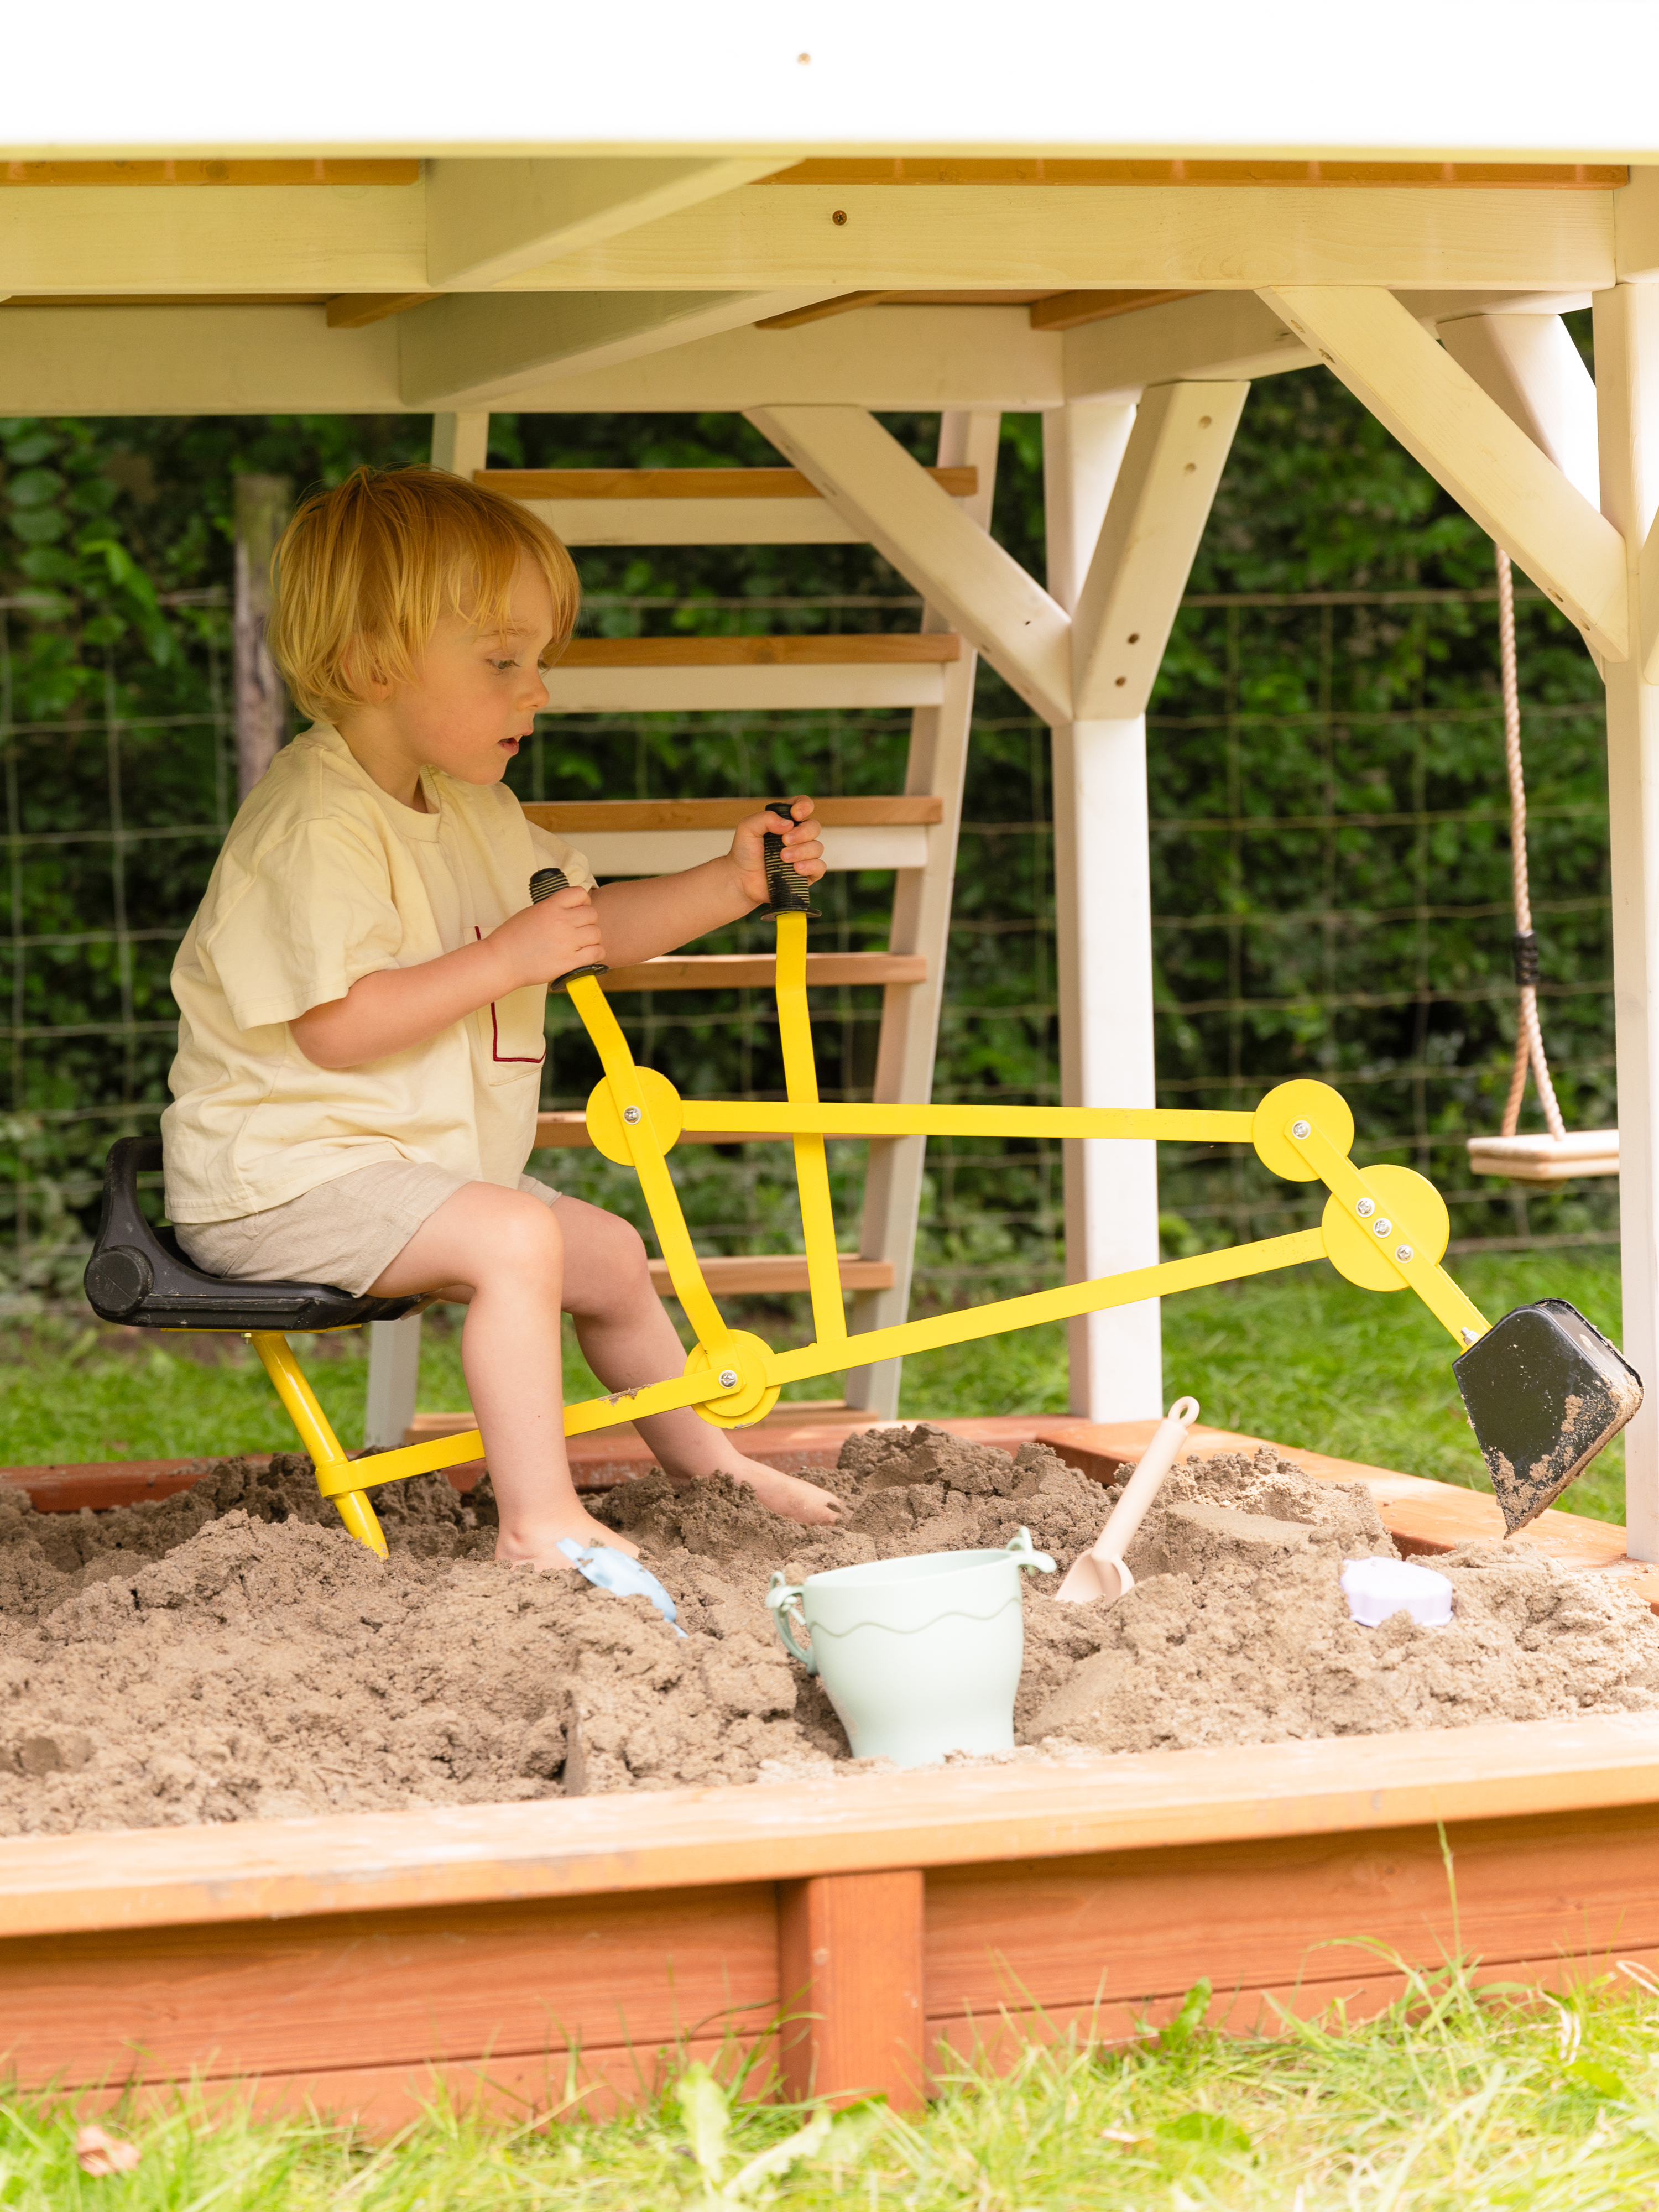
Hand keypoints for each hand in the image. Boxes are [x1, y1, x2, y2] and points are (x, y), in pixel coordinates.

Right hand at [490, 884, 606, 987]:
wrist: (501, 961)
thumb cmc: (512, 939)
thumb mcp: (531, 913)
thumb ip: (553, 909)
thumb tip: (572, 910)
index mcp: (550, 906)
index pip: (580, 893)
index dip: (583, 902)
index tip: (578, 911)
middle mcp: (561, 921)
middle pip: (592, 914)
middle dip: (588, 922)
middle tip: (578, 931)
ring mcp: (566, 941)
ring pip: (596, 933)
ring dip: (591, 939)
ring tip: (580, 945)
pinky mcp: (569, 961)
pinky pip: (597, 953)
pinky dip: (595, 954)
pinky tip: (585, 956)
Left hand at [727, 796, 825, 908]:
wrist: (742, 880)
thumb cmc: (744, 853)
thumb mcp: (747, 828)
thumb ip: (765, 818)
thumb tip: (788, 824)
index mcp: (786, 821)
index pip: (804, 805)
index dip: (804, 806)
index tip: (795, 815)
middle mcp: (798, 837)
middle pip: (814, 827)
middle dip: (802, 833)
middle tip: (784, 841)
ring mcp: (803, 855)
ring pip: (817, 847)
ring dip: (801, 851)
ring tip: (783, 857)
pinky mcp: (807, 874)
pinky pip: (820, 867)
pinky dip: (810, 866)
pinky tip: (796, 868)